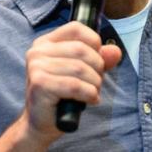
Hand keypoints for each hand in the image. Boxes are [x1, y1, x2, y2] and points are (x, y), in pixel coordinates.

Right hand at [23, 22, 122, 138]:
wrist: (41, 122)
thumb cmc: (64, 95)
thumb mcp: (85, 72)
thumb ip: (101, 59)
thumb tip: (115, 51)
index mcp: (46, 42)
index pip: (77, 28)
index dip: (94, 43)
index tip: (97, 61)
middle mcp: (37, 51)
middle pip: (82, 49)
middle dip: (97, 68)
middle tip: (95, 83)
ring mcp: (36, 67)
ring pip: (80, 69)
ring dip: (94, 84)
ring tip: (91, 93)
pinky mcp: (39, 84)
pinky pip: (75, 85)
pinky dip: (89, 94)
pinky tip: (89, 100)